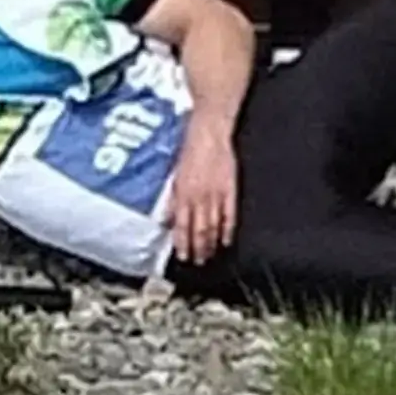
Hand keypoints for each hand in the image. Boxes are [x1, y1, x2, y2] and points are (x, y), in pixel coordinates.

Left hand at [165, 110, 238, 268]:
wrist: (209, 133)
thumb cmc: (189, 150)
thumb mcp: (174, 175)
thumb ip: (172, 198)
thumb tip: (165, 218)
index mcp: (182, 194)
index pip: (181, 226)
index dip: (182, 243)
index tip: (183, 256)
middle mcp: (198, 197)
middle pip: (198, 230)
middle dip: (198, 248)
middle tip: (198, 261)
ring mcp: (216, 195)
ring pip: (213, 226)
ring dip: (211, 243)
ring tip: (210, 255)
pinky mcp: (230, 189)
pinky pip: (229, 214)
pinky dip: (228, 229)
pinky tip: (227, 240)